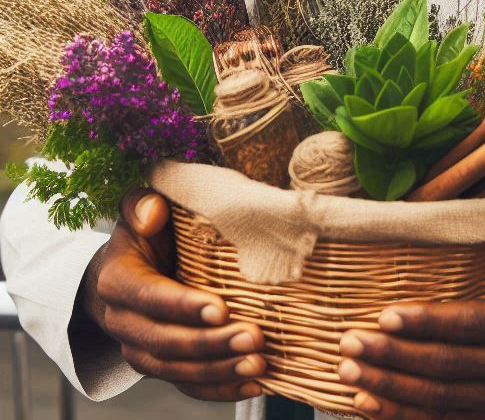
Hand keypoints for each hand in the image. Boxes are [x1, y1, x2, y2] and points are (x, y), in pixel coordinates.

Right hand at [78, 187, 265, 401]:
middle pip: (165, 342)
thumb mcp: (137, 213)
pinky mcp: (160, 367)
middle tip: (253, 337)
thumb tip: (154, 211)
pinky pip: (186, 386)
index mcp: (117, 282)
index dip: (183, 306)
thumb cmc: (142, 237)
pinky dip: (219, 389)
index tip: (222, 308)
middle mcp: (122, 323)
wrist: (117, 276)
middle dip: (210, 344)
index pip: (150, 298)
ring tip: (258, 364)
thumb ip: (142, 205)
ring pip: (176, 370)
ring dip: (219, 370)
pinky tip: (253, 384)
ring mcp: (138, 350)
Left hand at [336, 230, 484, 419]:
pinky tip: (364, 404)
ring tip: (348, 370)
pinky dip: (398, 417)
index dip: (428, 321)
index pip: (472, 324)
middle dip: (393, 356)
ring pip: (437, 400)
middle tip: (349, 342)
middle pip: (447, 366)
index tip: (385, 314)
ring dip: (388, 387)